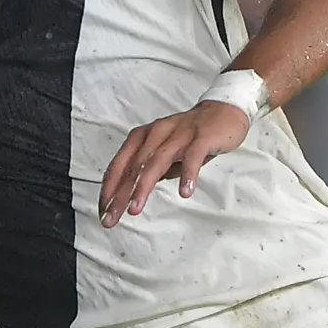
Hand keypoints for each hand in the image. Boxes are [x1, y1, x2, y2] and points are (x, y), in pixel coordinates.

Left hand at [99, 100, 250, 226]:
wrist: (224, 111)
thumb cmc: (191, 134)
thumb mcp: (164, 152)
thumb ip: (150, 169)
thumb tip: (133, 191)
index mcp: (144, 137)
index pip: (120, 165)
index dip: (108, 188)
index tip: (103, 211)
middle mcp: (156, 133)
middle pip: (134, 166)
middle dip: (120, 193)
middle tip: (111, 216)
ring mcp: (179, 134)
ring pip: (156, 161)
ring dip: (143, 186)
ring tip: (135, 208)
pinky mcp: (201, 137)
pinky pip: (192, 157)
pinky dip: (187, 174)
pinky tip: (184, 191)